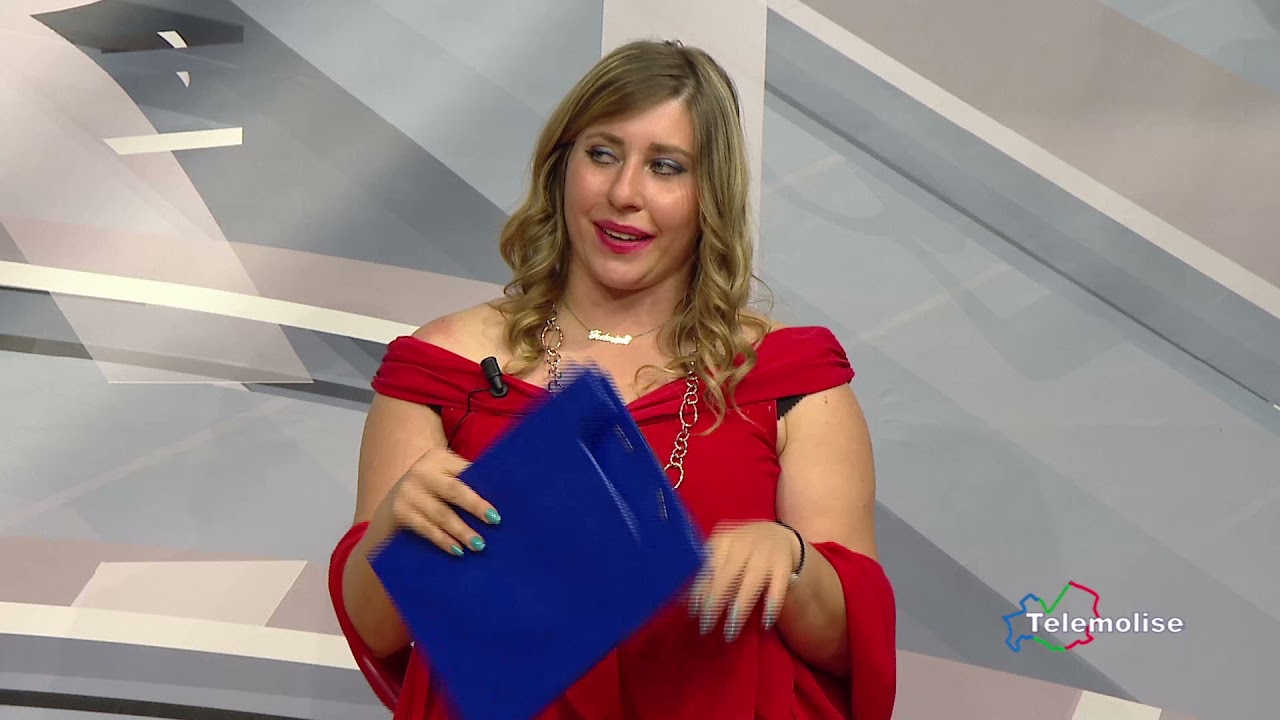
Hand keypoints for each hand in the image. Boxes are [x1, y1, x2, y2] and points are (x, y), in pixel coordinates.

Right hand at [372, 446, 500, 556]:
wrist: (392, 501)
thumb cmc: (433, 490)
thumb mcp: (444, 477)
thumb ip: (465, 482)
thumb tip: (500, 502)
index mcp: (438, 458)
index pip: (465, 472)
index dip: (482, 487)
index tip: (499, 504)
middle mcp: (421, 471)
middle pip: (454, 490)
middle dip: (475, 506)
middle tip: (494, 521)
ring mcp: (408, 492)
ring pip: (441, 514)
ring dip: (461, 530)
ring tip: (479, 544)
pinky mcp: (400, 512)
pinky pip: (426, 529)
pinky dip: (443, 540)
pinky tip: (457, 550)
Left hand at [688, 521, 802, 641]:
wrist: (779, 535)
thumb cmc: (742, 549)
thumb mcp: (724, 550)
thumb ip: (707, 570)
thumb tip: (683, 599)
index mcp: (725, 538)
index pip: (708, 564)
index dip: (700, 588)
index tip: (693, 610)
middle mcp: (745, 543)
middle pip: (728, 575)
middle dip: (716, 601)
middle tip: (706, 625)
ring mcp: (766, 554)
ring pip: (752, 583)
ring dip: (740, 609)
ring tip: (731, 631)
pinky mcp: (783, 565)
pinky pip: (778, 588)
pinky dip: (772, 605)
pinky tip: (765, 622)